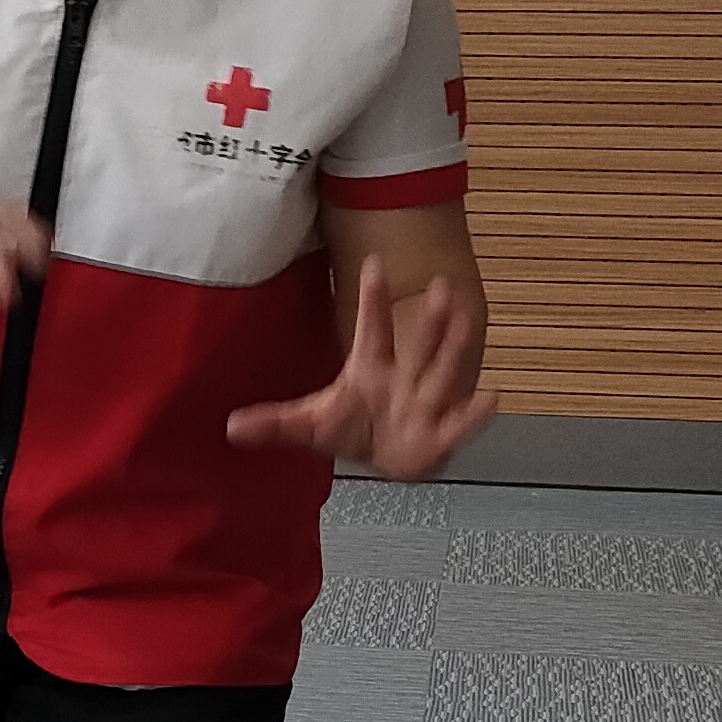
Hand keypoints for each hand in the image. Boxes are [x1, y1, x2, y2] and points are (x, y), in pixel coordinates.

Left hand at [225, 255, 503, 480]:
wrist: (387, 459)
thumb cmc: (354, 430)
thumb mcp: (310, 427)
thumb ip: (275, 424)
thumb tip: (230, 426)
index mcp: (371, 369)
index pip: (370, 328)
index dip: (372, 299)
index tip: (373, 262)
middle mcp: (404, 379)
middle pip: (418, 345)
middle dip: (430, 320)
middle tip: (440, 285)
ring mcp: (425, 404)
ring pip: (442, 373)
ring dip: (454, 349)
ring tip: (468, 320)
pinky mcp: (439, 435)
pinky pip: (459, 424)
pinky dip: (474, 415)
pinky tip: (491, 397)